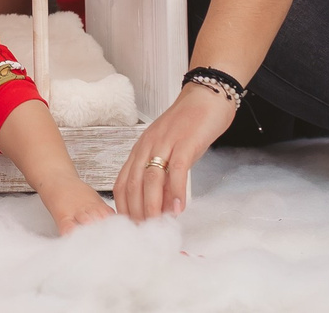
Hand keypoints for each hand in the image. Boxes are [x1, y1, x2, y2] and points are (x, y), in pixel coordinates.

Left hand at [114, 84, 235, 221]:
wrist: (206, 96)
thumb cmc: (188, 125)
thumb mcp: (169, 150)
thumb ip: (162, 174)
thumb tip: (161, 204)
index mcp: (140, 148)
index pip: (122, 182)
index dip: (124, 206)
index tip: (130, 226)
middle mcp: (148, 145)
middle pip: (133, 183)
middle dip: (136, 210)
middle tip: (143, 232)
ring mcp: (166, 143)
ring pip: (151, 178)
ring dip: (153, 204)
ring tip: (157, 223)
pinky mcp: (185, 142)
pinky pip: (177, 169)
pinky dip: (176, 190)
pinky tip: (179, 207)